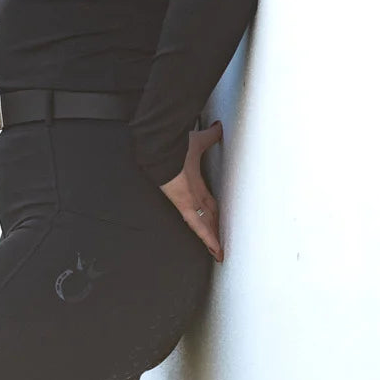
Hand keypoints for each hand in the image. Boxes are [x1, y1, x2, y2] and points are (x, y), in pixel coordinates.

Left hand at [159, 120, 223, 261]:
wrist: (158, 146)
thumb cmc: (174, 143)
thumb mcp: (197, 140)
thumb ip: (209, 136)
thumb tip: (219, 127)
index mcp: (194, 181)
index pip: (206, 200)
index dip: (212, 211)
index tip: (218, 219)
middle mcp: (190, 193)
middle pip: (206, 215)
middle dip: (214, 228)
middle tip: (221, 242)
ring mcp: (187, 199)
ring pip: (204, 223)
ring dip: (212, 238)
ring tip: (220, 252)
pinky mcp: (183, 203)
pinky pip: (198, 224)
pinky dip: (207, 236)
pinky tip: (215, 249)